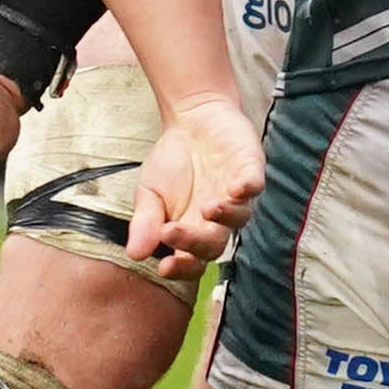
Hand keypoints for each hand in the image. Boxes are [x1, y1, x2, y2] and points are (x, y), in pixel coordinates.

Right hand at [125, 91, 264, 267]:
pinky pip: (254, 184)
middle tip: (170, 231)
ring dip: (225, 217)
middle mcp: (218, 220)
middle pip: (214, 245)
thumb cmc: (171, 162)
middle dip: (194, 242)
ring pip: (239, 217)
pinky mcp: (250, 170)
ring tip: (207, 209)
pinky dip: (248, 187)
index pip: (191, 261)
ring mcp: (236, 195)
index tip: (164, 267)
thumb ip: (145, 221)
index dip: (181, 268)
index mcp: (192, 231)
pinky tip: (237, 187)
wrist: (191, 119)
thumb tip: (134, 253)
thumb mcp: (149, 192)